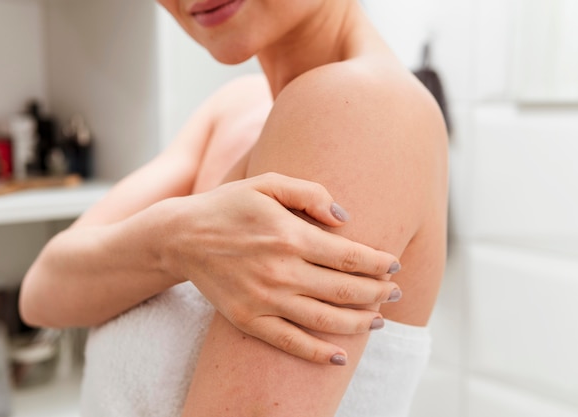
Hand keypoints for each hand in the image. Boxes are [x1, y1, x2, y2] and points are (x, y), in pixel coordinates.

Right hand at [160, 173, 400, 364]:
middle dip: (378, 293)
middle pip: (344, 290)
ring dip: (359, 323)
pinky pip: (290, 343)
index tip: (395, 265)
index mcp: (289, 236)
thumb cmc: (228, 206)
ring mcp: (264, 300)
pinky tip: (341, 356)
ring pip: (325, 320)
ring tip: (378, 320)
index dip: (379, 263)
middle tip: (395, 293)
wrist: (181, 237)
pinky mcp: (248, 319)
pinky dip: (319, 353)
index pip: (349, 256)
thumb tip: (345, 218)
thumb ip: (310, 193)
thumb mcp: (267, 183)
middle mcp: (280, 271)